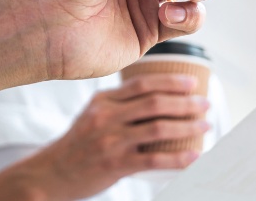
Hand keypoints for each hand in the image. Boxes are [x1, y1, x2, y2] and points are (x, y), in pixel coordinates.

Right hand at [0, 75, 209, 200]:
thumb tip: (160, 96)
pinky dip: (178, 159)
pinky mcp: (114, 164)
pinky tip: (193, 156)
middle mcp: (106, 117)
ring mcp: (110, 141)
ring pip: (158, 128)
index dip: (170, 81)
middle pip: (155, 103)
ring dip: (187, 127)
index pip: (142, 84)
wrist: (50, 173)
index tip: (192, 83)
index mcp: (103, 101)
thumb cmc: (78, 144)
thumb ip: (120, 104)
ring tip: (204, 126)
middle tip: (205, 105)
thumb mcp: (93, 114)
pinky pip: (154, 160)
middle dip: (186, 103)